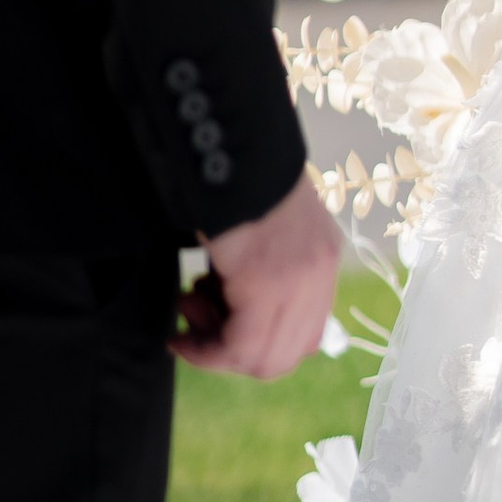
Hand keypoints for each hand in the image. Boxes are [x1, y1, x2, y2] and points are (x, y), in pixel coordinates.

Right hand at [176, 168, 339, 378]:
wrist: (226, 141)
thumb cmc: (234, 177)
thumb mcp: (265, 230)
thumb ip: (263, 275)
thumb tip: (234, 321)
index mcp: (321, 260)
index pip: (303, 339)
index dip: (256, 347)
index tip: (218, 328)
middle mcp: (319, 275)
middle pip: (283, 357)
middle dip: (231, 353)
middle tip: (195, 321)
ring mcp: (299, 281)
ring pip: (262, 360)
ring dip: (214, 348)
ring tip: (187, 305)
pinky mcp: (267, 283)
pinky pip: (239, 346)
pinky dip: (204, 348)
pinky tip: (180, 322)